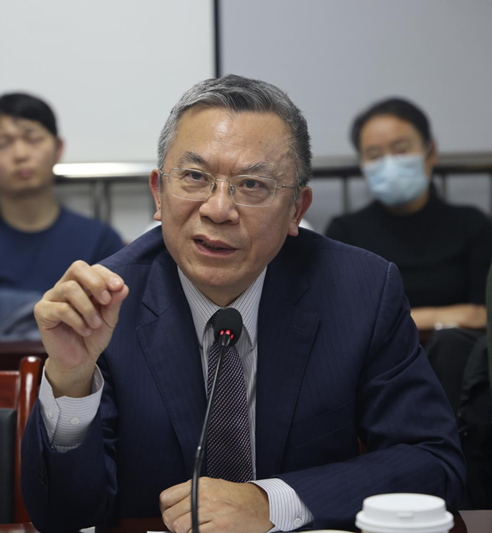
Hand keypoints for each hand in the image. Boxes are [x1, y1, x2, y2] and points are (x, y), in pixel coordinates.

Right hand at [34, 260, 128, 396]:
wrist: (80, 359)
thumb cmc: (94, 334)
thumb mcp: (109, 318)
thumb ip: (114, 302)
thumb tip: (123, 287)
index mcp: (82, 285)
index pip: (93, 268)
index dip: (107, 275)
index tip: (118, 287)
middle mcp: (65, 286)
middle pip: (77, 268)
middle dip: (96, 283)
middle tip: (106, 301)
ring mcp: (52, 298)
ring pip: (70, 288)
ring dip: (88, 308)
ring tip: (95, 324)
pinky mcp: (42, 312)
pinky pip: (61, 309)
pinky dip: (78, 321)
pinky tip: (85, 331)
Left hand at [159, 477, 272, 532]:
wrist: (257, 505)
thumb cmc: (235, 497)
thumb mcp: (212, 486)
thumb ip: (191, 494)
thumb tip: (171, 509)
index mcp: (200, 484)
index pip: (167, 497)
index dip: (165, 509)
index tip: (169, 514)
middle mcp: (203, 495)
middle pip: (170, 516)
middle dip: (172, 525)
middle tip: (181, 526)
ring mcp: (210, 511)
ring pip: (180, 528)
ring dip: (184, 532)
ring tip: (194, 529)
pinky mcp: (218, 527)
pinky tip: (203, 531)